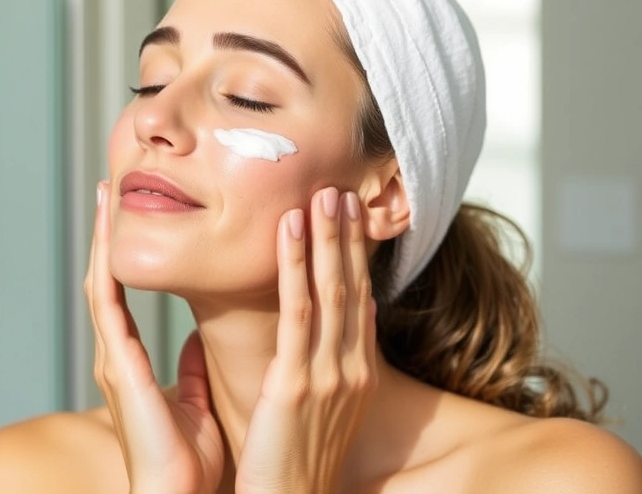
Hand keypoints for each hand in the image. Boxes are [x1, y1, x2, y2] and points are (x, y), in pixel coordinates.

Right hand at [84, 182, 224, 493]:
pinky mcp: (119, 367)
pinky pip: (110, 307)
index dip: (122, 256)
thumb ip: (192, 369)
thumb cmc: (186, 463)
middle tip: (108, 190)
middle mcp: (117, 355)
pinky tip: (110, 240)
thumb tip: (198, 341)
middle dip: (105, 235)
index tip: (126, 218)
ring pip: (102, 283)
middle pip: (106, 280)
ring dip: (103, 240)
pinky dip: (108, 269)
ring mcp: (113, 359)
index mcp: (132, 363)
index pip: (123, 296)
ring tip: (105, 198)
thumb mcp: (194, 402)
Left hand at [236, 188, 377, 493]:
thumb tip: (347, 317)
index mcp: (358, 374)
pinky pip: (297, 310)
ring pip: (331, 290)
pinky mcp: (297, 381)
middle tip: (340, 189)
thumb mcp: (327, 408)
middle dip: (348, 236)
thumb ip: (335, 361)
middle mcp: (352, 369)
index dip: (358, 255)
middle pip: (354, 287)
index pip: (362, 300)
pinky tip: (289, 230)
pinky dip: (296, 265)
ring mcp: (328, 374)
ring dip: (327, 238)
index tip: (352, 216)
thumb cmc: (297, 462)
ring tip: (321, 195)